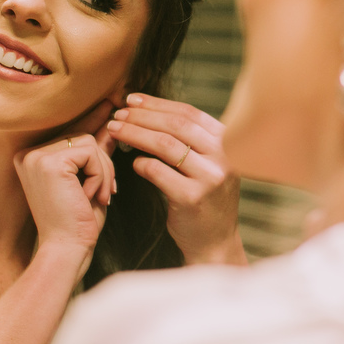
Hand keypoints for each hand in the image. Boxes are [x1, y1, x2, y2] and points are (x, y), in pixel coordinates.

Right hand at [14, 101, 116, 274]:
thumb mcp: (90, 181)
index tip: (112, 102)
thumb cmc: (78, 223)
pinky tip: (90, 196)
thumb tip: (111, 126)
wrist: (67, 249)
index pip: (69, 132)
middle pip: (82, 135)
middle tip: (107, 192)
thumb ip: (96, 154)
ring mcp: (36, 155)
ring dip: (103, 171)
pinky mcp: (49, 161)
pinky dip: (100, 174)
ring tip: (96, 197)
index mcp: (32, 157)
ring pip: (89, 141)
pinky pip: (90, 151)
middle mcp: (28, 153)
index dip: (93, 120)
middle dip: (103, 163)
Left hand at [107, 93, 246, 264]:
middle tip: (118, 113)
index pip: (190, 113)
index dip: (158, 104)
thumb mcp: (210, 165)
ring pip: (164, 144)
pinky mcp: (192, 198)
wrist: (216, 243)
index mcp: (229, 144)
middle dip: (142, 116)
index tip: (132, 99)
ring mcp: (210, 178)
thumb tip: (152, 111)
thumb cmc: (206, 201)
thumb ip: (192, 141)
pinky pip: (157, 171)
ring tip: (115, 130)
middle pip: (176, 125)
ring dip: (135, 133)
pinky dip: (140, 163)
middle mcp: (224, 157)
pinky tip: (131, 162)